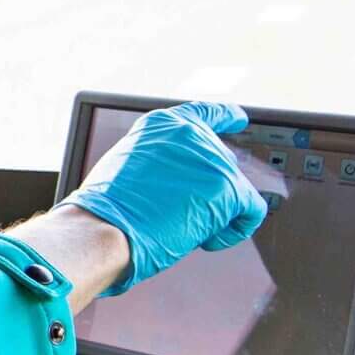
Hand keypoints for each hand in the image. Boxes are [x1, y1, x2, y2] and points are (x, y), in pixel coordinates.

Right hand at [63, 102, 267, 294]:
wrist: (104, 228)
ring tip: (185, 231)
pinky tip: (209, 240)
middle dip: (210, 192)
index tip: (239, 119)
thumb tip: (182, 185)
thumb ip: (160, 164)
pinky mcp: (227, 187)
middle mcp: (189, 134)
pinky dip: (234, 230)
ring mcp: (210, 159)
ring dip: (214, 216)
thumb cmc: (105, 210)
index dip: (226, 117)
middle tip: (186, 215)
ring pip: (235, 191)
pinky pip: (250, 210)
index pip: (204, 113)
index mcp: (161, 125)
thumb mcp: (126, 168)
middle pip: (221, 163)